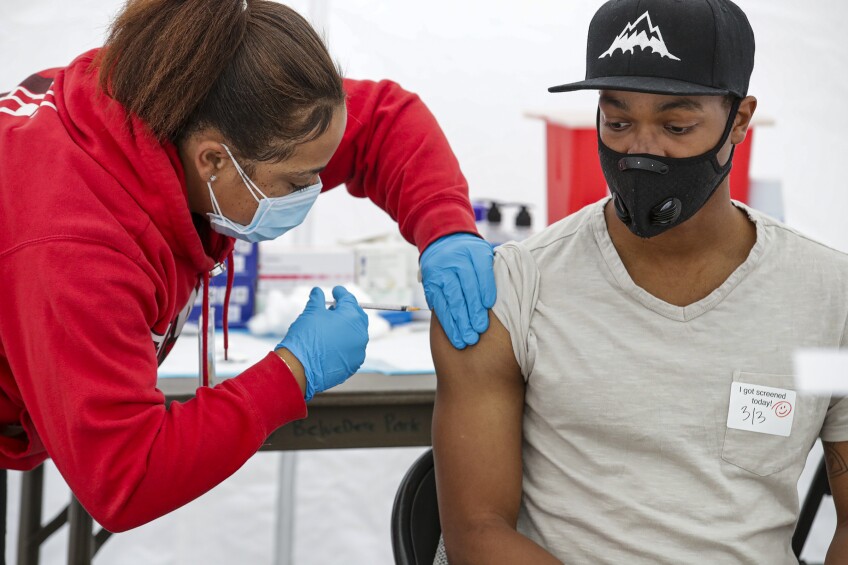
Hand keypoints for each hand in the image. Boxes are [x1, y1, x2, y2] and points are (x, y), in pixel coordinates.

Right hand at [277, 287, 368, 400]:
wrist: (300, 368)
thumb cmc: (306, 337)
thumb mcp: (311, 312)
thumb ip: (317, 299)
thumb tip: (318, 291)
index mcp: (352, 317)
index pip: (349, 299)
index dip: (341, 293)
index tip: (335, 291)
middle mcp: (360, 334)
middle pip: (357, 316)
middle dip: (347, 310)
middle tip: (334, 308)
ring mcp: (359, 351)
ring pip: (355, 334)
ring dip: (346, 328)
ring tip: (331, 326)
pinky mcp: (353, 364)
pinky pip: (352, 349)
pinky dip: (345, 344)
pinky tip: (332, 343)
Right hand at [420, 233, 496, 348]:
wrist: (442, 240)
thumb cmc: (470, 253)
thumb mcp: (482, 253)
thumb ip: (488, 273)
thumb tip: (490, 302)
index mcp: (472, 253)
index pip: (480, 274)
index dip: (484, 292)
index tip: (488, 308)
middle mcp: (454, 262)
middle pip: (464, 291)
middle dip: (471, 314)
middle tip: (477, 332)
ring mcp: (439, 274)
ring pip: (450, 301)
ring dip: (458, 323)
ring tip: (466, 340)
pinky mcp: (430, 284)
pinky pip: (438, 305)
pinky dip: (446, 322)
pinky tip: (454, 334)